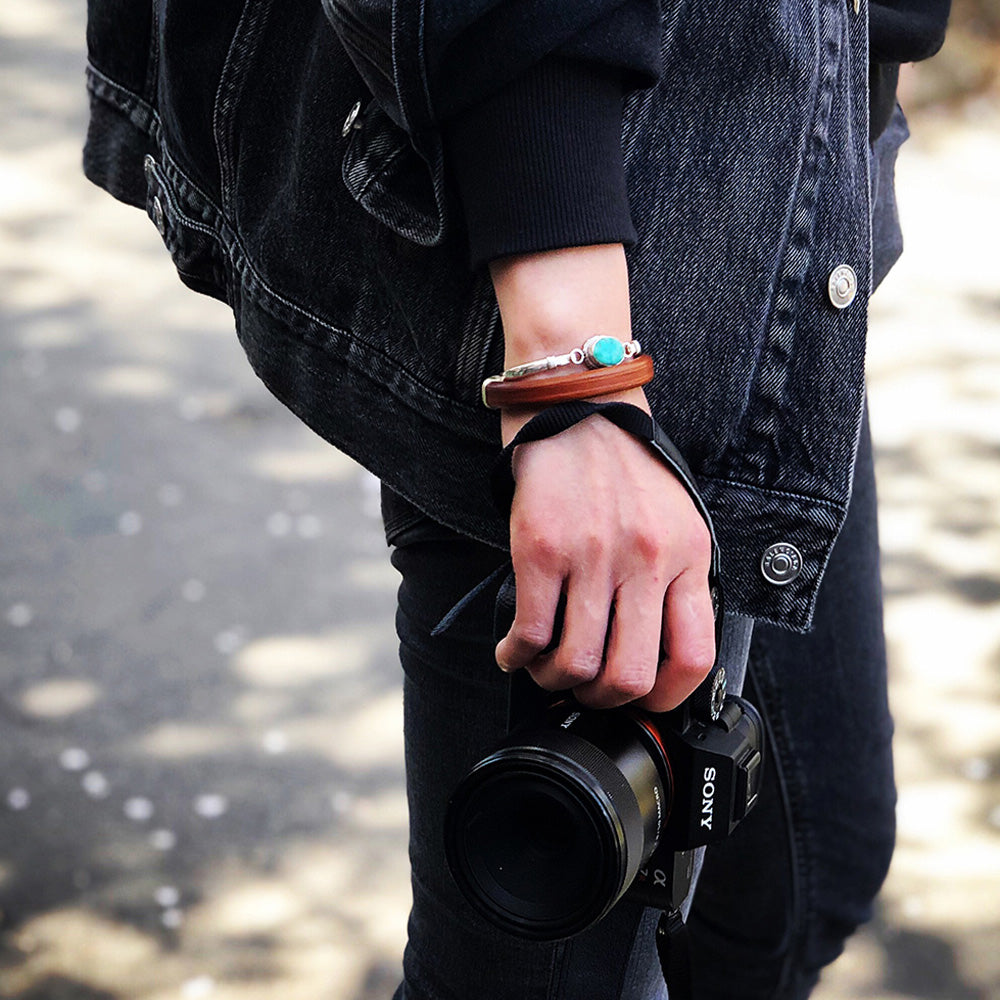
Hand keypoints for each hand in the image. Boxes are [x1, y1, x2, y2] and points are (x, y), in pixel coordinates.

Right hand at [495, 405, 715, 710]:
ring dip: (554, 680)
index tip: (641, 700)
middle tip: (585, 689)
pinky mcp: (541, 548)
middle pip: (631, 676)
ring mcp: (593, 555)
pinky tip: (512, 651)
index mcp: (688, 555)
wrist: (578, 404)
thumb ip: (675, 579)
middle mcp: (646, 559)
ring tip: (545, 668)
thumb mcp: (677, 517)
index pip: (694, 657)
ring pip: (576, 662)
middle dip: (602, 699)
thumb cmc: (625, 463)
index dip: (665, 699)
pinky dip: (516, 656)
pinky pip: (529, 632)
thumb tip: (654, 651)